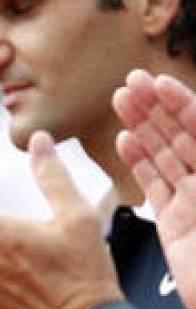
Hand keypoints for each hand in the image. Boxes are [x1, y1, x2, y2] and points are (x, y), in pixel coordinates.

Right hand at [115, 69, 195, 308]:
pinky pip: (155, 187)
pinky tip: (123, 141)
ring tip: (120, 101)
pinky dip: (138, 162)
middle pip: (183, 135)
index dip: (182, 103)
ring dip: (142, 127)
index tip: (157, 82)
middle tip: (128, 83)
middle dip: (156, 107)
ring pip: (165, 156)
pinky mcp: (175, 226)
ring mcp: (195, 203)